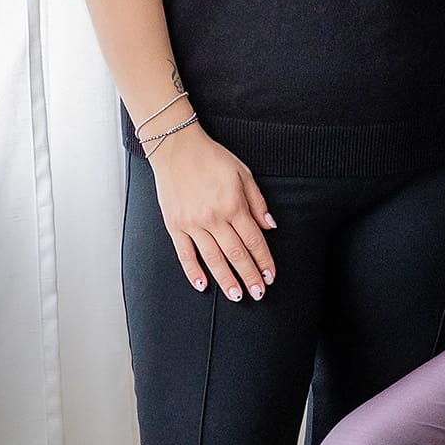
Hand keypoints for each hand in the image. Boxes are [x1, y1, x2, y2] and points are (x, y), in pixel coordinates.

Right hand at [149, 124, 274, 300]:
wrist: (177, 149)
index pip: (254, 241)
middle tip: (258, 294)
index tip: (270, 276)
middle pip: (235, 254)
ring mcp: (192, 224)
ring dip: (226, 280)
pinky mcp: (175, 226)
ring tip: (236, 295)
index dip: (263, 261)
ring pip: (212, 259)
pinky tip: (203, 285)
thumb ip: (257, 202)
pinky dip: (193, 272)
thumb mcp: (244, 174)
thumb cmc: (212, 159)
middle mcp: (213, 218)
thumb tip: (269, 225)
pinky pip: (184, 254)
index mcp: (233, 206)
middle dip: (249, 276)